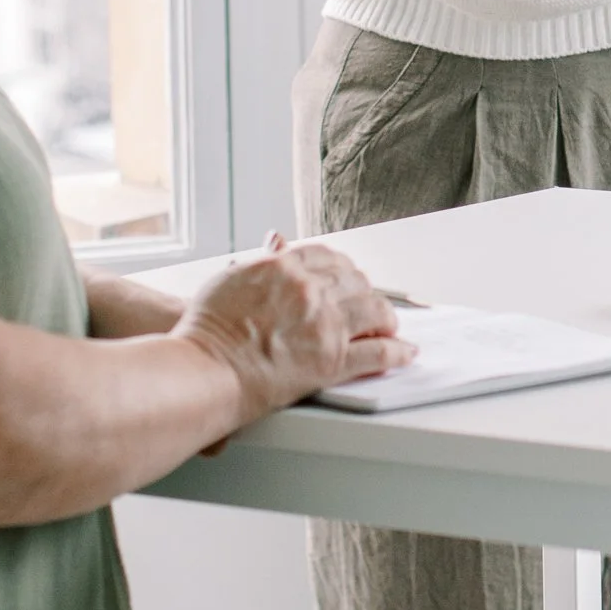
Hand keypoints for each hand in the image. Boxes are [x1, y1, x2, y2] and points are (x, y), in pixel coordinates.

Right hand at [178, 234, 410, 429]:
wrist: (205, 369)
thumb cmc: (206, 331)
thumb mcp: (228, 279)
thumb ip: (259, 260)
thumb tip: (276, 240)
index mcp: (284, 267)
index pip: (326, 257)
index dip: (341, 267)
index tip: (346, 275)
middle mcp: (309, 289)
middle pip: (354, 280)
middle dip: (364, 290)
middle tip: (369, 301)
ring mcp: (324, 324)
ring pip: (373, 311)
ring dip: (386, 317)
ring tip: (390, 325)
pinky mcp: (332, 360)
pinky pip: (378, 353)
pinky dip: (397, 352)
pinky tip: (405, 352)